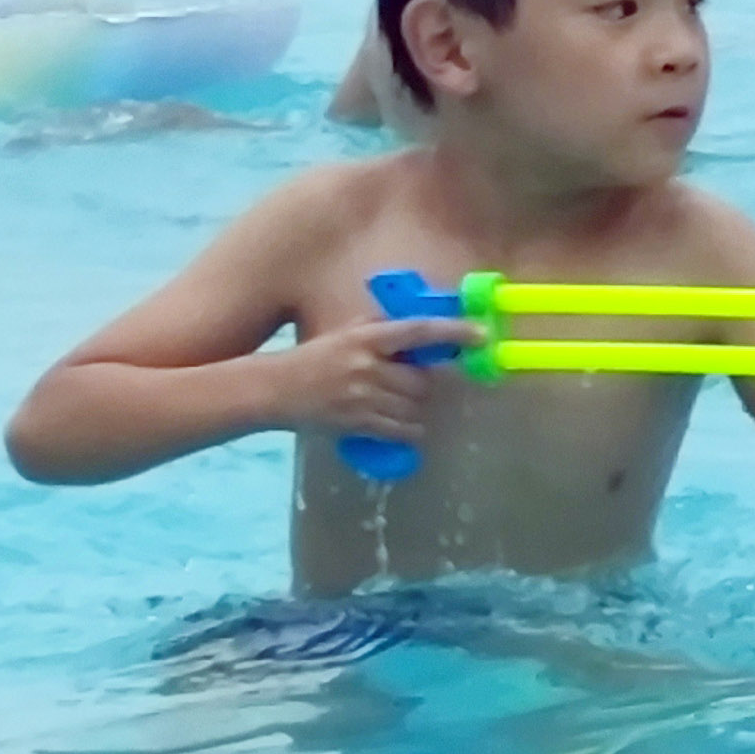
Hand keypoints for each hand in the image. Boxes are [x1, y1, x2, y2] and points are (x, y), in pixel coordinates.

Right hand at [277, 315, 472, 449]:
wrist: (272, 390)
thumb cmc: (313, 358)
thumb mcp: (345, 333)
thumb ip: (381, 326)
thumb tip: (425, 322)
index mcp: (366, 338)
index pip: (419, 330)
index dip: (454, 332)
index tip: (482, 335)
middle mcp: (367, 365)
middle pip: (422, 379)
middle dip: (423, 385)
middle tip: (411, 384)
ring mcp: (362, 396)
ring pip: (415, 406)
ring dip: (416, 408)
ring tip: (398, 404)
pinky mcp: (356, 423)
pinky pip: (402, 430)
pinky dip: (410, 430)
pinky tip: (406, 427)